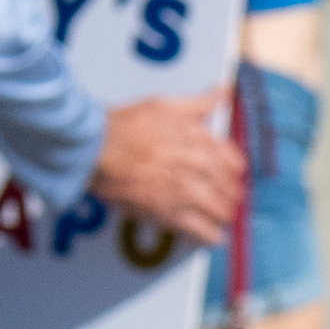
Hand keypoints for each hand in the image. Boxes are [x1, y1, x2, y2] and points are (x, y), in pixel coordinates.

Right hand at [91, 94, 242, 248]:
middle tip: (225, 196)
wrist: (95, 149)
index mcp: (200, 140)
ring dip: (223, 214)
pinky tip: (213, 235)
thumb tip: (223, 92)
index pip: (233, 161)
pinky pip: (204, 232)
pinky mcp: (171, 214)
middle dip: (230, 193)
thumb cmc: (124, 126)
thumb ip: (198, 102)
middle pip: (230, 188)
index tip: (230, 173)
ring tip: (219, 215)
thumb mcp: (163, 105)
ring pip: (222, 211)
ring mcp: (187, 192)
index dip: (233, 169)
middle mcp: (199, 167)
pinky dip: (212, 235)